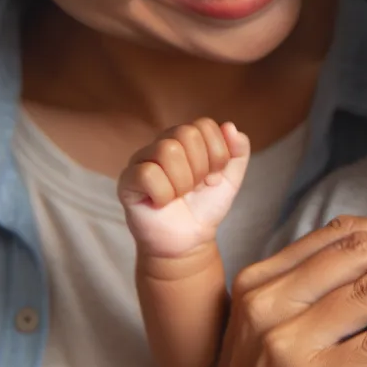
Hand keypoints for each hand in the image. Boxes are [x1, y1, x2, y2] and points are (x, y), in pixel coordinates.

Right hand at [118, 118, 248, 257]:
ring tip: (179, 196)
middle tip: (195, 188)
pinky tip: (162, 202)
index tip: (212, 177)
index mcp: (186, 137)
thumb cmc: (204, 206)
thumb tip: (230, 126)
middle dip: (200, 168)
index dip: (216, 155)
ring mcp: (141, 159)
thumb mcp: (231, 178)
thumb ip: (238, 151)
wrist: (188, 240)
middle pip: (186, 134)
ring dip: (183, 182)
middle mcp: (162, 142)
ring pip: (167, 150)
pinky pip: (148, 174)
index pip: (204, 125)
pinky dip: (163, 194)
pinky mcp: (127, 180)